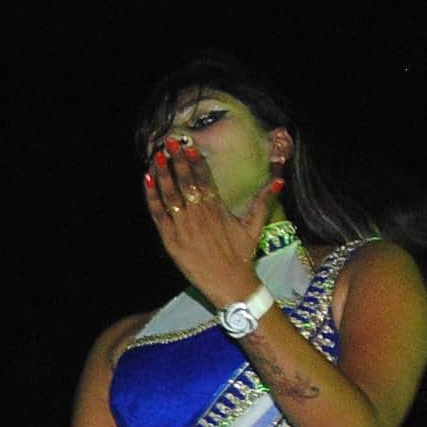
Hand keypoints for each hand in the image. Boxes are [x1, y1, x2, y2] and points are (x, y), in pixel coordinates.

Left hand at [144, 140, 276, 309]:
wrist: (230, 285)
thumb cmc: (242, 256)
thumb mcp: (254, 226)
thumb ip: (263, 201)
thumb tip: (279, 180)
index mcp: (217, 208)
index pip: (204, 179)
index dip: (196, 161)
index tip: (189, 145)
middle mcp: (199, 214)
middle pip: (186, 182)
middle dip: (178, 161)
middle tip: (170, 142)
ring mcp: (183, 227)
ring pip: (170, 194)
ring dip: (163, 174)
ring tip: (158, 156)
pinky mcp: (171, 240)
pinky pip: (158, 214)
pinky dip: (152, 197)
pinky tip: (147, 180)